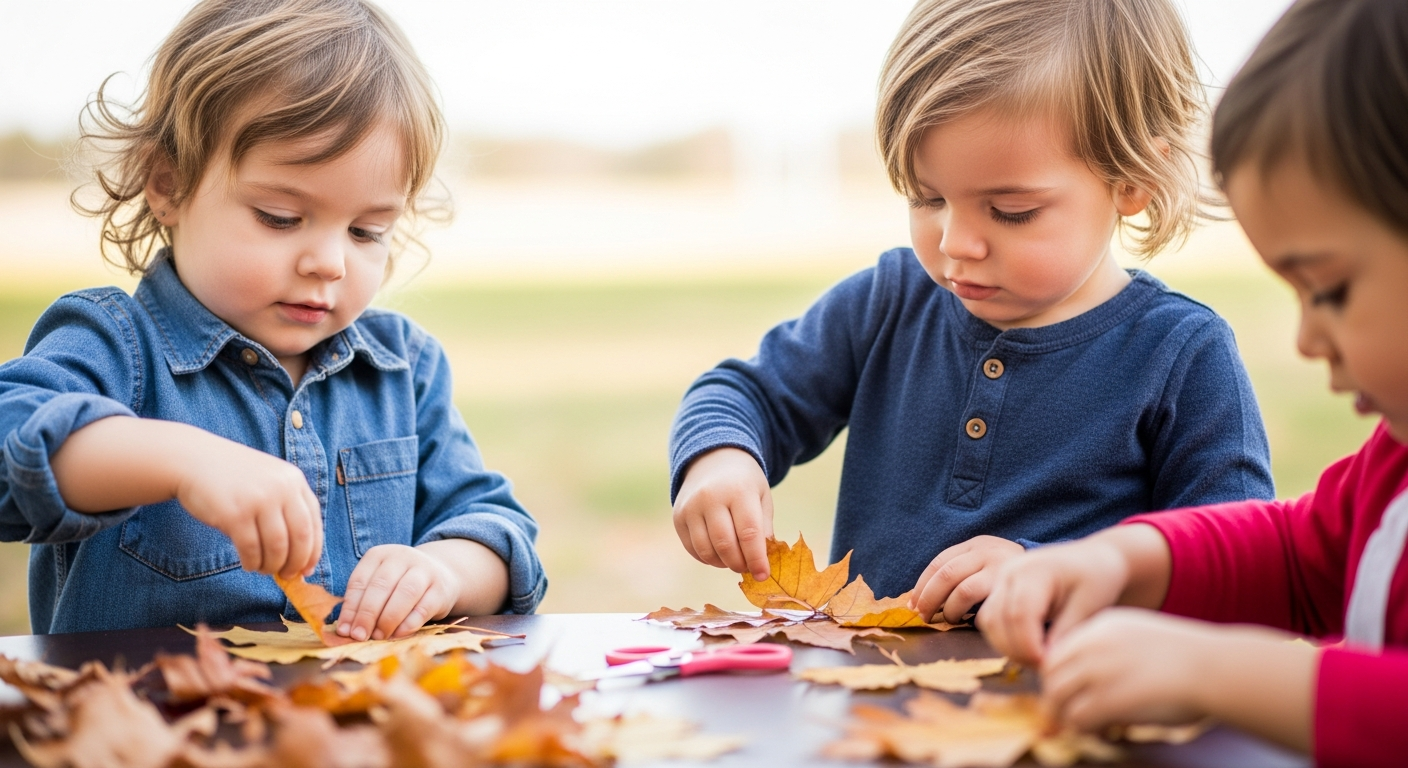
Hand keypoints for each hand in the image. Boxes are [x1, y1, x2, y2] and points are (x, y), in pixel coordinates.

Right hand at [174, 433, 323, 578]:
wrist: (193, 460)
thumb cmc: (233, 477)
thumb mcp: (269, 480)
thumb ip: (285, 507)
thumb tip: (300, 555)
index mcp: (294, 480)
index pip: (314, 522)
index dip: (313, 550)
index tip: (307, 569)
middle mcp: (281, 488)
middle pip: (300, 538)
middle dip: (295, 563)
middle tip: (286, 575)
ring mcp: (258, 500)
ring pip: (277, 547)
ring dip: (272, 565)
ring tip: (263, 569)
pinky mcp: (234, 514)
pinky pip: (251, 549)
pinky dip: (252, 562)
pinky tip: (248, 564)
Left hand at [337, 544, 460, 640]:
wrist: (441, 575)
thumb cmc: (399, 584)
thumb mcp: (379, 585)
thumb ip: (362, 603)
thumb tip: (345, 631)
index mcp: (379, 555)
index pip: (360, 581)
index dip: (350, 608)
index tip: (344, 631)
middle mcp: (402, 557)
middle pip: (381, 586)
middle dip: (367, 614)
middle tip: (360, 636)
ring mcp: (424, 570)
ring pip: (404, 594)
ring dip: (388, 619)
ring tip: (378, 637)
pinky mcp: (441, 588)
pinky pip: (423, 607)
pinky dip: (408, 624)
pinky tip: (397, 634)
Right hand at [672, 447, 773, 580]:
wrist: (713, 460)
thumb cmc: (744, 483)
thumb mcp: (762, 497)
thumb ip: (764, 528)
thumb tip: (760, 561)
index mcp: (738, 491)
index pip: (748, 533)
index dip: (757, 559)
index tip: (763, 575)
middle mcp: (711, 498)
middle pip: (725, 545)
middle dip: (740, 564)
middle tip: (748, 568)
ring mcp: (691, 507)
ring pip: (707, 551)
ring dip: (723, 563)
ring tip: (734, 560)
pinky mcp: (678, 517)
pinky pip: (693, 549)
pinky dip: (708, 558)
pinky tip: (719, 553)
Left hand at [911, 535, 1023, 623]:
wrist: (1060, 574)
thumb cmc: (1014, 579)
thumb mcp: (988, 567)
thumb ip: (965, 575)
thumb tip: (924, 600)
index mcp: (976, 545)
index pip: (939, 562)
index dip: (922, 585)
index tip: (913, 604)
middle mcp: (987, 551)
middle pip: (945, 574)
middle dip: (929, 598)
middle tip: (923, 617)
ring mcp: (1000, 567)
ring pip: (961, 590)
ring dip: (948, 609)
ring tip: (947, 620)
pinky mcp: (1011, 586)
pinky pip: (981, 603)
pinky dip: (968, 615)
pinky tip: (968, 622)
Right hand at [977, 524, 1170, 665]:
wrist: (1093, 557)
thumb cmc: (1097, 578)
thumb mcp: (1088, 605)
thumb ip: (1066, 633)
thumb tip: (1047, 663)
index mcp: (1034, 570)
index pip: (1020, 615)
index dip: (1029, 646)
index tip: (1049, 666)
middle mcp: (1010, 571)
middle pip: (999, 620)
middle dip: (1018, 651)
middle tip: (1043, 669)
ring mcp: (1001, 578)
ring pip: (989, 622)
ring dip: (1007, 646)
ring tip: (1035, 660)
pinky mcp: (999, 588)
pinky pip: (990, 618)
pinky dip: (1003, 637)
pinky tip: (1027, 648)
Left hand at [1040, 608, 1315, 754]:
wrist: (1219, 668)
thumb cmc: (1190, 659)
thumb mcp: (1142, 638)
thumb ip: (1113, 652)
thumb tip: (1092, 680)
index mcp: (1102, 625)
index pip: (1058, 651)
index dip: (1059, 676)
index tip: (1068, 693)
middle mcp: (1094, 643)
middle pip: (1051, 674)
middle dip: (1055, 698)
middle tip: (1067, 716)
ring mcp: (1100, 670)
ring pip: (1057, 697)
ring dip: (1066, 716)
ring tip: (1085, 726)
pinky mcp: (1110, 697)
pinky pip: (1077, 718)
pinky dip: (1082, 729)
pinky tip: (1101, 732)